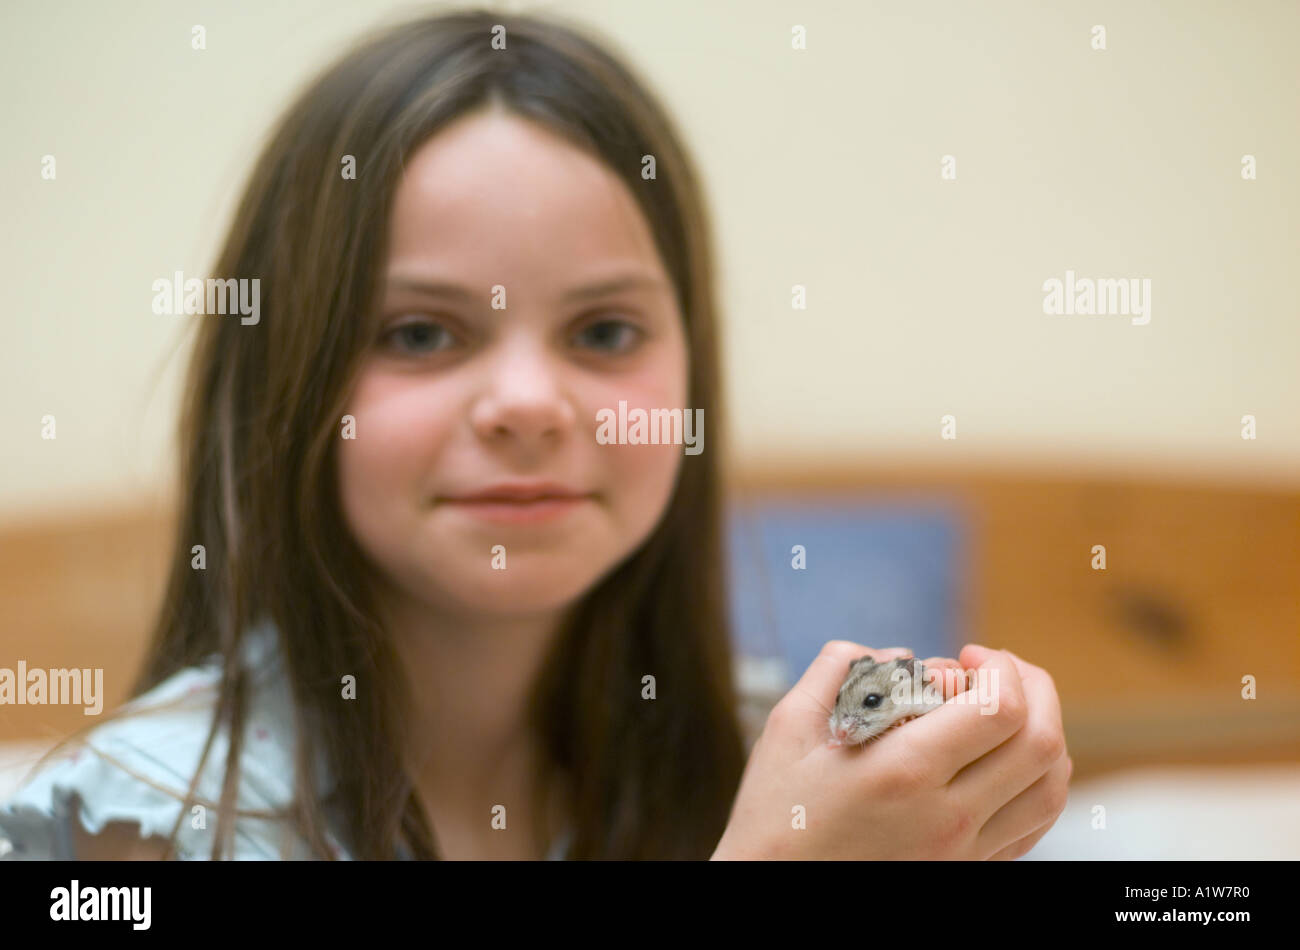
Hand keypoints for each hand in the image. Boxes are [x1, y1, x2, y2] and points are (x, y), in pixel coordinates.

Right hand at [711, 641, 1070, 859]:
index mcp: (903, 773)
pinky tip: (1004, 758)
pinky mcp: (966, 870)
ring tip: (1005, 711)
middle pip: (1041, 744)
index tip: (968, 655)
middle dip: (1033, 688)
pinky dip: (1036, 781)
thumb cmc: (776, 815)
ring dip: (1043, 733)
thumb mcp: (788, 727)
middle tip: (996, 670)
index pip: (1001, 711)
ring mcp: (962, 851)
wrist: (772, 889)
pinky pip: (1032, 825)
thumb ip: (837, 670)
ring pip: (1049, 787)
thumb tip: (892, 653)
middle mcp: (946, 817)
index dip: (1001, 668)